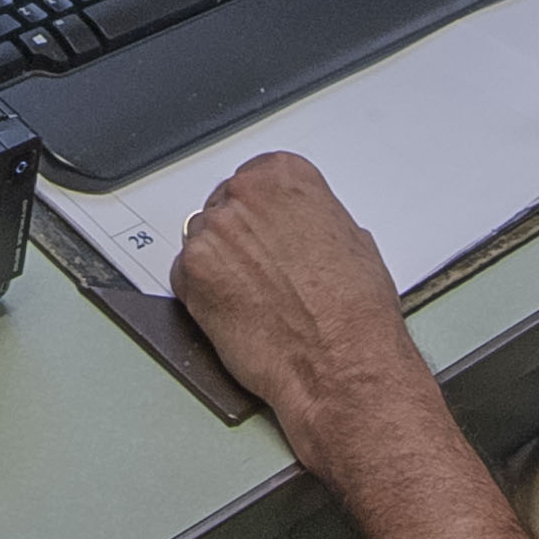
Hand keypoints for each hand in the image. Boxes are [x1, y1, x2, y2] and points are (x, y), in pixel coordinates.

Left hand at [173, 154, 425, 477]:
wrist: (341, 363)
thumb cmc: (354, 312)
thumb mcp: (353, 241)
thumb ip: (315, 220)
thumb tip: (304, 229)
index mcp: (285, 176)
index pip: (256, 178)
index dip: (261, 213)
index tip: (266, 230)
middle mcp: (245, 194)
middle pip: (225, 206)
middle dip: (238, 237)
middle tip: (261, 270)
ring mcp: (214, 232)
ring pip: (202, 240)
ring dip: (219, 264)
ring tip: (253, 297)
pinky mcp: (191, 273)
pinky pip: (184, 276)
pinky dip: (202, 293)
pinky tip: (235, 311)